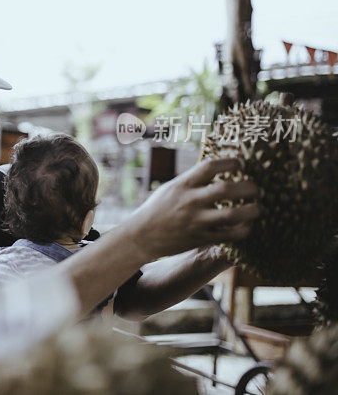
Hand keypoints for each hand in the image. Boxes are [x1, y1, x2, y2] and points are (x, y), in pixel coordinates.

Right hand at [125, 158, 259, 259]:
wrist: (141, 236)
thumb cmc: (157, 208)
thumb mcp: (171, 188)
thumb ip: (193, 180)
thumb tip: (217, 169)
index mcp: (182, 185)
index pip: (210, 167)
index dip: (230, 162)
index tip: (241, 164)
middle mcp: (190, 201)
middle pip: (227, 189)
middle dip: (249, 187)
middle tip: (258, 189)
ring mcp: (195, 221)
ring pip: (233, 215)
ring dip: (253, 210)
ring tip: (259, 207)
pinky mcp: (200, 239)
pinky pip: (230, 235)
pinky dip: (245, 229)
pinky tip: (248, 225)